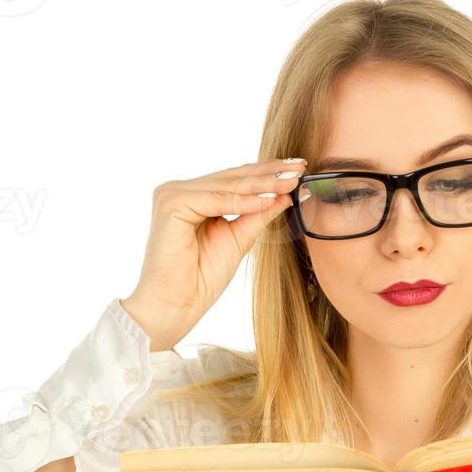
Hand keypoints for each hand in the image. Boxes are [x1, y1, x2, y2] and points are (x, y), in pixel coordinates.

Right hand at [123, 155, 307, 350]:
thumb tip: (285, 194)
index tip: (298, 168)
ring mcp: (172, 194)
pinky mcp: (171, 204)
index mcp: (192, 196)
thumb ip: (257, 215)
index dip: (267, 173)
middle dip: (269, 173)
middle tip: (300, 167)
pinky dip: (243, 201)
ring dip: (261, 184)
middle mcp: (179, 190)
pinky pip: (216, 199)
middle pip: (232, 178)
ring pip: (227, 186)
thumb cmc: (201, 278)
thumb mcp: (239, 239)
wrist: (176, 304)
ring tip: (290, 182)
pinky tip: (269, 199)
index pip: (235, 180)